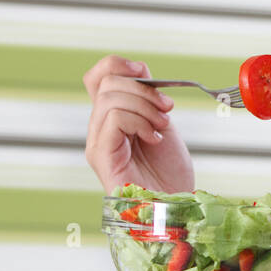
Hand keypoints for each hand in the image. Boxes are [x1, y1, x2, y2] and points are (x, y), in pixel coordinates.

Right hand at [83, 54, 195, 193]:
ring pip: (110, 98)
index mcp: (111, 119)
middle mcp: (98, 129)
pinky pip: (114, 118)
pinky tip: (153, 138)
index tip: (144, 70)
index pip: (98, 77)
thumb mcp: (161, 123)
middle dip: (143, 89)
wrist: (174, 206)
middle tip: (166, 109)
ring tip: (161, 126)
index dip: (117, 64)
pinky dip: (139, 122)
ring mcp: (96, 142)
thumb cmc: (169, 173)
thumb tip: (140, 70)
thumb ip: (147, 98)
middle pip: (107, 83)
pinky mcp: (100, 156)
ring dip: (145, 106)